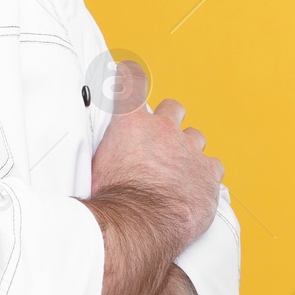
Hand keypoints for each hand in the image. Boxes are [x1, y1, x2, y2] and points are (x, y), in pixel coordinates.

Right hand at [90, 60, 223, 253]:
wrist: (139, 223)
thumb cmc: (112, 198)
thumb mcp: (94, 165)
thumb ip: (99, 148)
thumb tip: (80, 151)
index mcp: (131, 123)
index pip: (131, 83)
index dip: (130, 76)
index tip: (128, 71)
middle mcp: (163, 129)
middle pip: (173, 108)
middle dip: (169, 119)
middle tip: (161, 138)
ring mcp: (189, 149)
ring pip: (196, 137)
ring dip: (189, 148)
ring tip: (180, 168)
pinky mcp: (208, 172)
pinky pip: (214, 166)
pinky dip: (207, 174)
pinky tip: (197, 186)